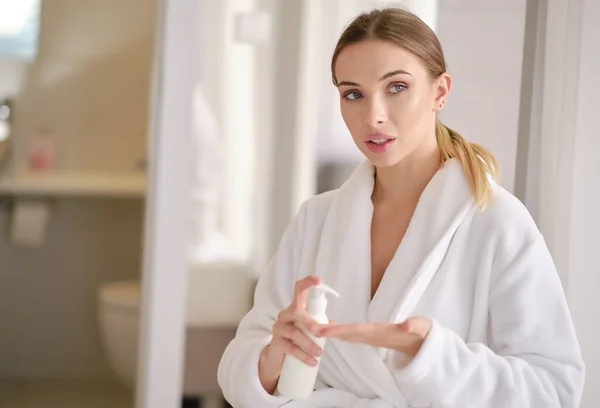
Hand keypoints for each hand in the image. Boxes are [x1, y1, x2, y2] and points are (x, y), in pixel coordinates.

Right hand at [259, 275, 323, 393]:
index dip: (308, 282)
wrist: (278, 357)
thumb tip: (336, 325)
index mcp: (295, 308)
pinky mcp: (275, 343)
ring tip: (320, 353)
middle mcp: (285, 315)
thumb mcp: (307, 329)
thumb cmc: (297, 339)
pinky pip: (290, 348)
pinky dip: (303, 356)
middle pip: (297, 312)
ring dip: (309, 344)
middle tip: (320, 333)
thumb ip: (318, 324)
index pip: (299, 290)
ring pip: (294, 333)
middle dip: (309, 322)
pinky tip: (313, 362)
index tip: (319, 280)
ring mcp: (278, 328)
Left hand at [312, 316, 431, 357]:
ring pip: (347, 335)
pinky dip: (339, 330)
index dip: (340, 330)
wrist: (420, 343)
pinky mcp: (370, 336)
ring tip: (314, 327)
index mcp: (380, 333)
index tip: (324, 331)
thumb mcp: (420, 328)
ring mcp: (370, 337)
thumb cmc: (419, 333)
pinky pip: (351, 334)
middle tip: (311, 329)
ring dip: (331, 332)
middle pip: (347, 334)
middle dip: (330, 332)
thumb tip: (406, 326)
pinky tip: (328, 326)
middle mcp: (372, 336)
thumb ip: (414, 326)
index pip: (357, 331)